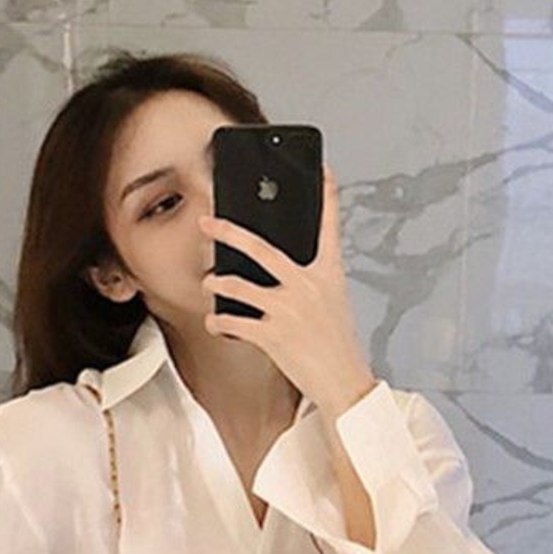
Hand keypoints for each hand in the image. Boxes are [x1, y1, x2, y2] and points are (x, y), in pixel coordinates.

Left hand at [199, 163, 376, 416]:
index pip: (329, 227)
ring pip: (240, 287)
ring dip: (219, 283)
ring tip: (210, 281)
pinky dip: (220, 323)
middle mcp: (307, 286)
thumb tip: (278, 270)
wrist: (344, 382)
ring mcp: (288, 310)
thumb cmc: (336, 343)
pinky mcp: (273, 336)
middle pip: (262, 249)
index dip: (326, 197)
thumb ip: (311, 281)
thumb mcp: (332, 303)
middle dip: (229, 232)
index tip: (322, 171)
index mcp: (328, 274)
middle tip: (208, 221)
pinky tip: (214, 323)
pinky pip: (236, 323)